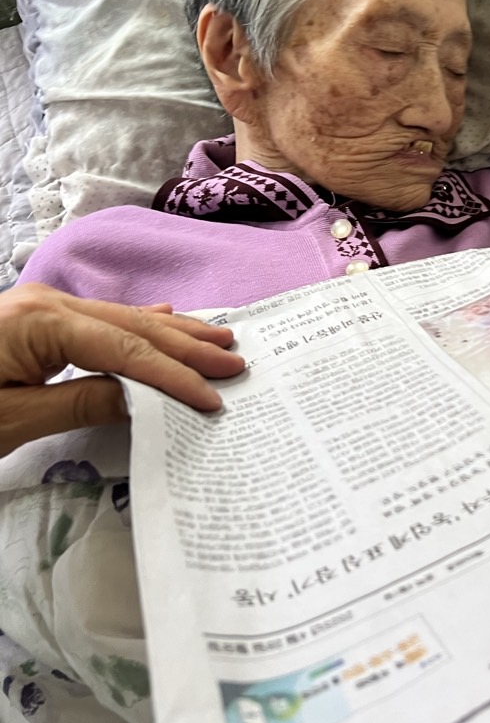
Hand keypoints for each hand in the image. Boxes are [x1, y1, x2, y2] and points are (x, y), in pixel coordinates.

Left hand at [0, 284, 245, 455]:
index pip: (126, 350)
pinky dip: (138, 323)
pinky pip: (100, 318)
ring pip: (121, 317)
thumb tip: (144, 399)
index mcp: (42, 321)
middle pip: (133, 326)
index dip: (174, 375)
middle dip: (187, 347)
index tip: (212, 397)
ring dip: (172, 331)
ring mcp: (42, 307)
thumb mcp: (11, 418)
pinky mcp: (36, 318)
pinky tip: (165, 316)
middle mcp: (48, 303)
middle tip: (234, 361)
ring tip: (216, 338)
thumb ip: (79, 404)